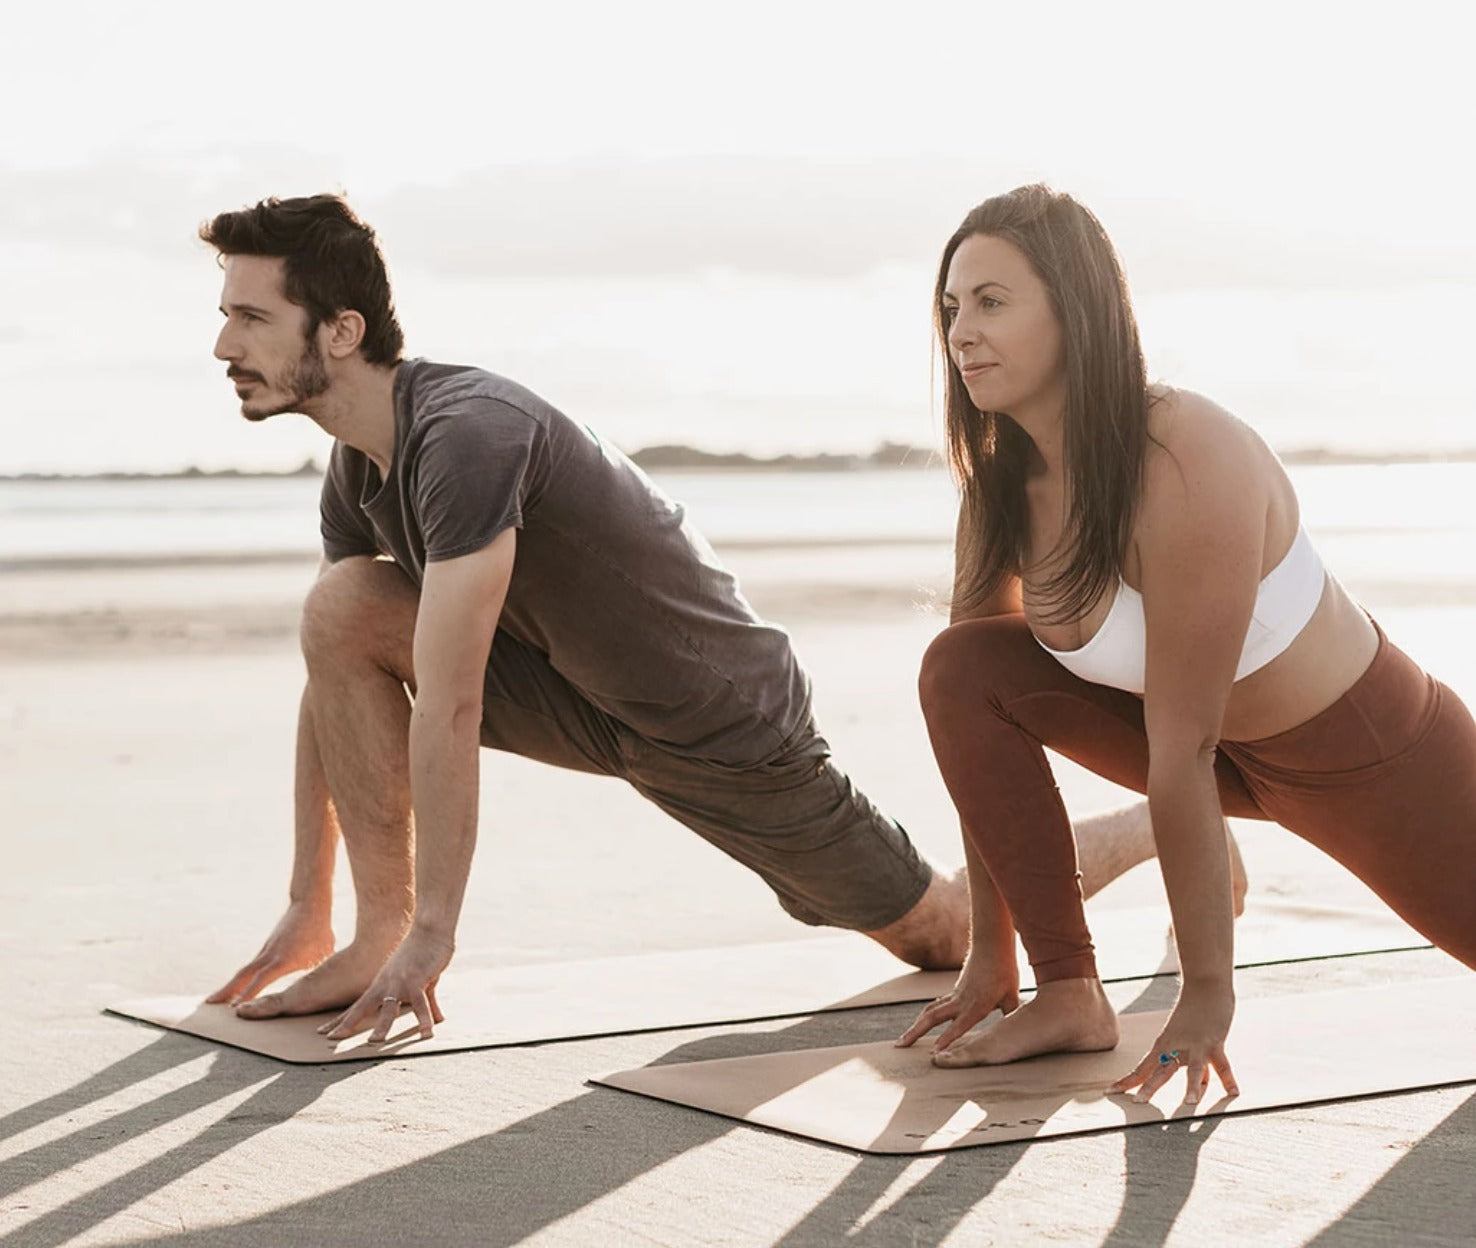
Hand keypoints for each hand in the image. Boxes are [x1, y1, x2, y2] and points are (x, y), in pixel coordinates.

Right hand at [206, 900, 335, 1004]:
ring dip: (230, 986)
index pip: (262, 979)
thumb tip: (320, 989)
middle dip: (226, 991)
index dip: (249, 994)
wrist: (309, 904)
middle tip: (207, 1005)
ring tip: (215, 1000)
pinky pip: (251, 968)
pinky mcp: (266, 949)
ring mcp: (265, 952)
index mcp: (284, 959)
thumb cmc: (320, 931)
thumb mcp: (323, 954)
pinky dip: (242, 980)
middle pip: (242, 975)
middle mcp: (269, 956)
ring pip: (244, 972)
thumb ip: (316, 973)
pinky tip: (236, 989)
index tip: (235, 1009)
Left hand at [318, 927, 453, 1043]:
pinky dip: (424, 1019)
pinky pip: (420, 1003)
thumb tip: (438, 1018)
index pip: (357, 1006)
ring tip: (374, 1042)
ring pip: (388, 1008)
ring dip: (381, 1026)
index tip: (324, 1033)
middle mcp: (386, 984)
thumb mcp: (423, 981)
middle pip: (362, 1007)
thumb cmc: (425, 952)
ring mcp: (400, 982)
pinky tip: (426, 1033)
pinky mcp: (418, 980)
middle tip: (331, 1039)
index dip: (341, 1020)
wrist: (430, 929)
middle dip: (347, 1024)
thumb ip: (428, 1001)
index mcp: (382, 984)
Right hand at [895, 953, 1020, 1050]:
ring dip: (916, 1025)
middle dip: (915, 1032)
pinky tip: (922, 1023)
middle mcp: (961, 1001)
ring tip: (904, 1040)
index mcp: (976, 1005)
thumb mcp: (1012, 995)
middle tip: (899, 1046)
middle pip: (932, 1017)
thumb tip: (1018, 1031)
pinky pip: (936, 1005)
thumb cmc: (1004, 969)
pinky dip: (926, 1016)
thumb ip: (1011, 1014)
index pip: (958, 1026)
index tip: (934, 1053)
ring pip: (930, 1011)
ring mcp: (955, 994)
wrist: (991, 944)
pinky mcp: (955, 990)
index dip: (947, 1040)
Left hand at [1111, 987, 1238, 1105]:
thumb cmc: (1194, 1010)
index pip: (1142, 1067)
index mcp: (1164, 1044)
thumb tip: (1200, 1082)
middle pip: (1160, 1071)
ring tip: (1188, 1104)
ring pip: (1194, 1069)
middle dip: (1149, 1088)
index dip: (1128, 1081)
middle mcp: (1176, 1046)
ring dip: (1192, 1087)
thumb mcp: (1185, 1037)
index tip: (1110, 1092)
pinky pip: (1222, 1064)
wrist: (1204, 984)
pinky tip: (1233, 1093)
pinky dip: (1228, 1079)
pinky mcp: (1214, 1042)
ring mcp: (1196, 1045)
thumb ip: (1192, 1060)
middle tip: (1137, 1103)